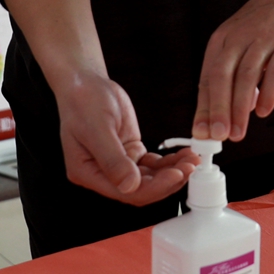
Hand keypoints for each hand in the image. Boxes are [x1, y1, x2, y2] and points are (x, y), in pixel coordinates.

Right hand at [56, 70, 195, 203]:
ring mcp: (119, 163)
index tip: (175, 175)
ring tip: (191, 160)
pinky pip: (152, 164)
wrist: (86, 82)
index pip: (125, 192)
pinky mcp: (130, 152)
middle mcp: (103, 173)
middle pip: (141, 189)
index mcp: (87, 172)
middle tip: (189, 168)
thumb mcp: (98, 128)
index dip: (153, 188)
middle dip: (167, 181)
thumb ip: (113, 159)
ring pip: (150, 178)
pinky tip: (182, 156)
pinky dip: (169, 162)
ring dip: (172, 171)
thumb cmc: (83, 101)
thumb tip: (129, 185)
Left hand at [195, 0, 273, 141]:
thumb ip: (232, 77)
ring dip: (240, 107)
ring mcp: (263, 39)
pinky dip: (268, 92)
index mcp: (221, 42)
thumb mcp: (238, 44)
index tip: (201, 133)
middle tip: (217, 136)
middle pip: (222, 77)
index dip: (203, 108)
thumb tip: (228, 113)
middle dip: (218, 110)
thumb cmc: (263, 25)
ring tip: (238, 132)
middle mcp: (238, 39)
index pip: (206, 79)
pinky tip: (264, 111)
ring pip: (246, 76)